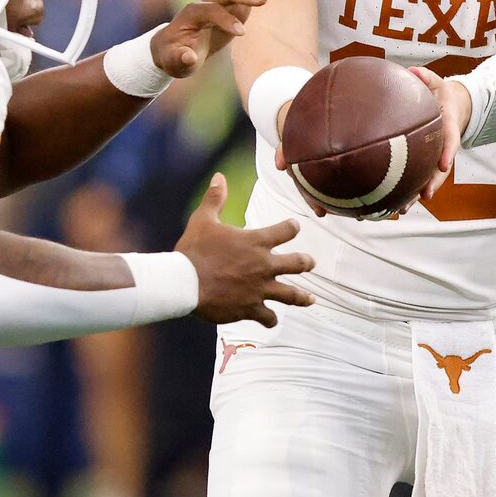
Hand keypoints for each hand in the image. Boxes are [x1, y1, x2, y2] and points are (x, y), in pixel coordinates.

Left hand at [147, 0, 276, 80]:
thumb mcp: (173, 61)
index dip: (225, 19)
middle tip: (261, 1)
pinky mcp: (228, 4)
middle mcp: (205, 2)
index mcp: (192, 14)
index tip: (241, 33)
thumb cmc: (173, 55)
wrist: (173, 46)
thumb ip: (180, 59)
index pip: (211, 11)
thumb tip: (189, 57)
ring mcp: (218, 0)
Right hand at [174, 174, 314, 327]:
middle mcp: (264, 265)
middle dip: (306, 262)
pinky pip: (267, 317)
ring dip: (301, 297)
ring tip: (310, 299)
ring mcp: (259, 289)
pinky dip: (270, 319)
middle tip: (310, 262)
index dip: (291, 228)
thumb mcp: (203, 219)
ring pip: (290, 295)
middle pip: (297, 264)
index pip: (286, 231)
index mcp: (256, 242)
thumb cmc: (193, 250)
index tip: (294, 227)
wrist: (185, 283)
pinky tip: (272, 320)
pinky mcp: (250, 308)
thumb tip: (219, 176)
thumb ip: (215, 199)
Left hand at [413, 68, 471, 206]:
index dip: (448, 153)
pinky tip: (386, 203)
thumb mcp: (437, 83)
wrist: (452, 107)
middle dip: (432, 184)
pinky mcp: (423, 162)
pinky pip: (414, 178)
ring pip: (426, 180)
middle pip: (440, 171)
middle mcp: (443, 148)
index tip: (444, 165)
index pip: (451, 142)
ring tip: (400, 210)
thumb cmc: (441, 94)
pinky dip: (403, 191)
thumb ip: (427, 77)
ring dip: (414, 196)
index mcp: (449, 129)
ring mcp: (434, 158)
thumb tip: (413, 71)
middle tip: (424, 196)